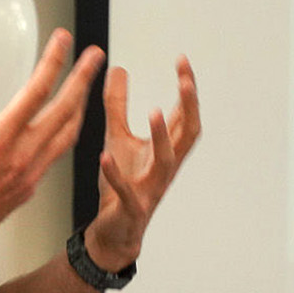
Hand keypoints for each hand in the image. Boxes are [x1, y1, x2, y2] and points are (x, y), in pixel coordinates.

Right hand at [0, 30, 104, 264]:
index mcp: (0, 138)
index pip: (36, 91)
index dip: (53, 62)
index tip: (64, 40)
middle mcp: (22, 155)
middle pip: (65, 110)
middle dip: (84, 78)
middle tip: (96, 55)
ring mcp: (31, 173)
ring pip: (68, 133)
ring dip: (81, 104)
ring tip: (88, 82)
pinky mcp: (31, 186)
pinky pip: (58, 153)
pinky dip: (69, 131)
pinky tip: (69, 120)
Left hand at [86, 56, 200, 271]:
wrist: (114, 231)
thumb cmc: (121, 185)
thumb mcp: (117, 138)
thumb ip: (118, 105)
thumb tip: (119, 69)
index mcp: (164, 150)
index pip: (183, 115)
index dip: (187, 89)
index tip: (183, 61)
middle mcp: (164, 167)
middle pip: (187, 134)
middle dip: (189, 106)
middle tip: (185, 80)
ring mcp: (150, 189)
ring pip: (165, 162)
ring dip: (161, 137)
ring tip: (155, 111)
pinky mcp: (131, 208)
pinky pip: (125, 190)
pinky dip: (115, 174)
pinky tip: (104, 157)